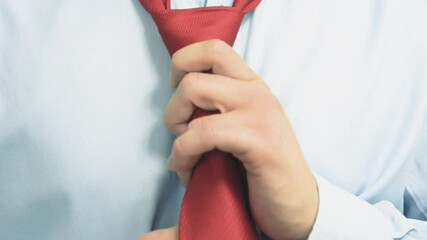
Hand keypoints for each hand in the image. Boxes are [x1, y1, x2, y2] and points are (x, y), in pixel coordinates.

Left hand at [143, 39, 318, 239]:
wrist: (297, 206)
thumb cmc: (261, 171)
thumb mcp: (240, 129)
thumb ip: (217, 110)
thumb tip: (177, 110)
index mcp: (252, 86)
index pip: (213, 49)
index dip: (183, 63)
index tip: (177, 92)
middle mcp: (256, 92)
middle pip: (194, 72)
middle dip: (173, 104)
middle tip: (180, 130)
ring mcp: (260, 113)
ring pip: (194, 92)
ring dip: (176, 126)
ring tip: (183, 152)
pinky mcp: (258, 141)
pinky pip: (203, 132)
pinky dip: (183, 152)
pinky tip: (184, 168)